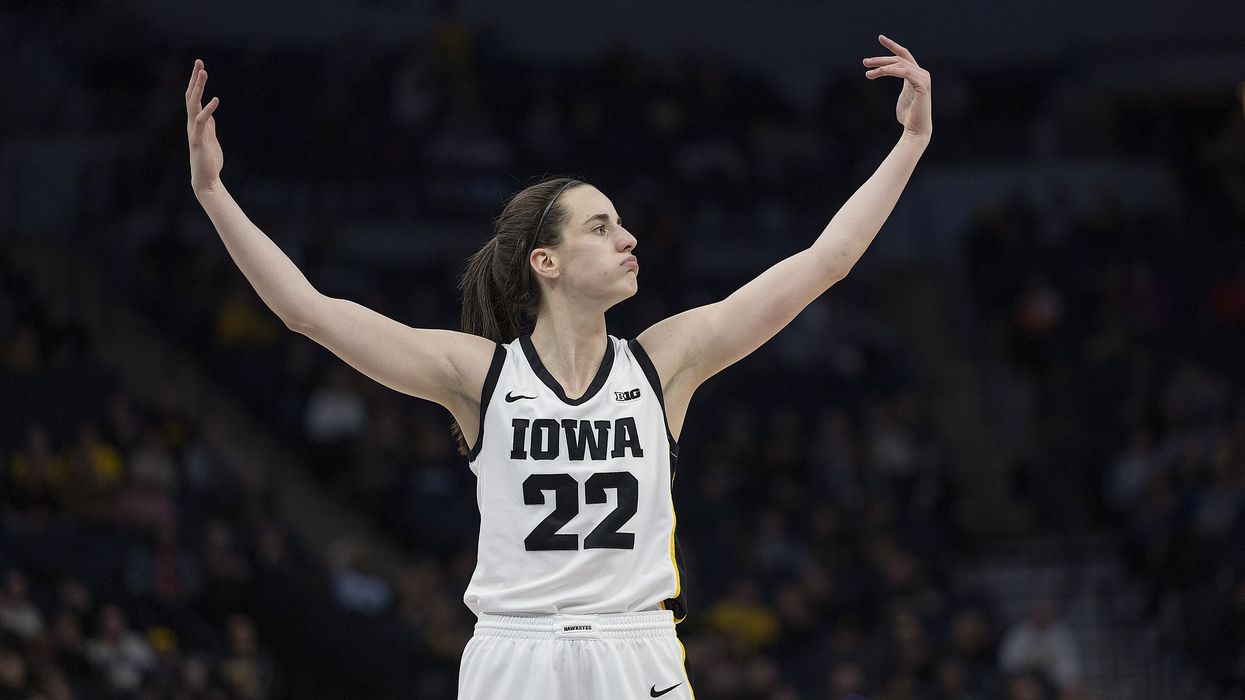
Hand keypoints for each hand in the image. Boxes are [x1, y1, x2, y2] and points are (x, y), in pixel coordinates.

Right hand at [186, 59, 222, 192]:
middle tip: (199, 61)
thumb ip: (209, 126)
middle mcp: (192, 123)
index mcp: (195, 122)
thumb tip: (211, 115)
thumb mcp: (210, 138)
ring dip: (198, 88)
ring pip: (193, 104)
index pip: (193, 98)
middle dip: (194, 78)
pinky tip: (216, 100)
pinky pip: (202, 121)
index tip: (200, 66)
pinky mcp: (199, 140)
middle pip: (190, 96)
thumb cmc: (209, 160)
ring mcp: (194, 131)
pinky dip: (208, 110)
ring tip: (203, 72)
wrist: (206, 179)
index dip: (196, 82)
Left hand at [863, 35, 931, 139]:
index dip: (892, 45)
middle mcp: (922, 73)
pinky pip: (905, 72)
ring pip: (900, 65)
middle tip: (865, 62)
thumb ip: (900, 83)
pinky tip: (881, 72)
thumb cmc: (908, 115)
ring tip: (867, 72)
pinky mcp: (922, 85)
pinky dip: (892, 71)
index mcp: (917, 74)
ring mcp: (924, 78)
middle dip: (880, 59)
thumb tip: (887, 75)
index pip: (904, 55)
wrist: (915, 130)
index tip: (880, 38)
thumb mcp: (901, 96)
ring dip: (882, 67)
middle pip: (899, 59)